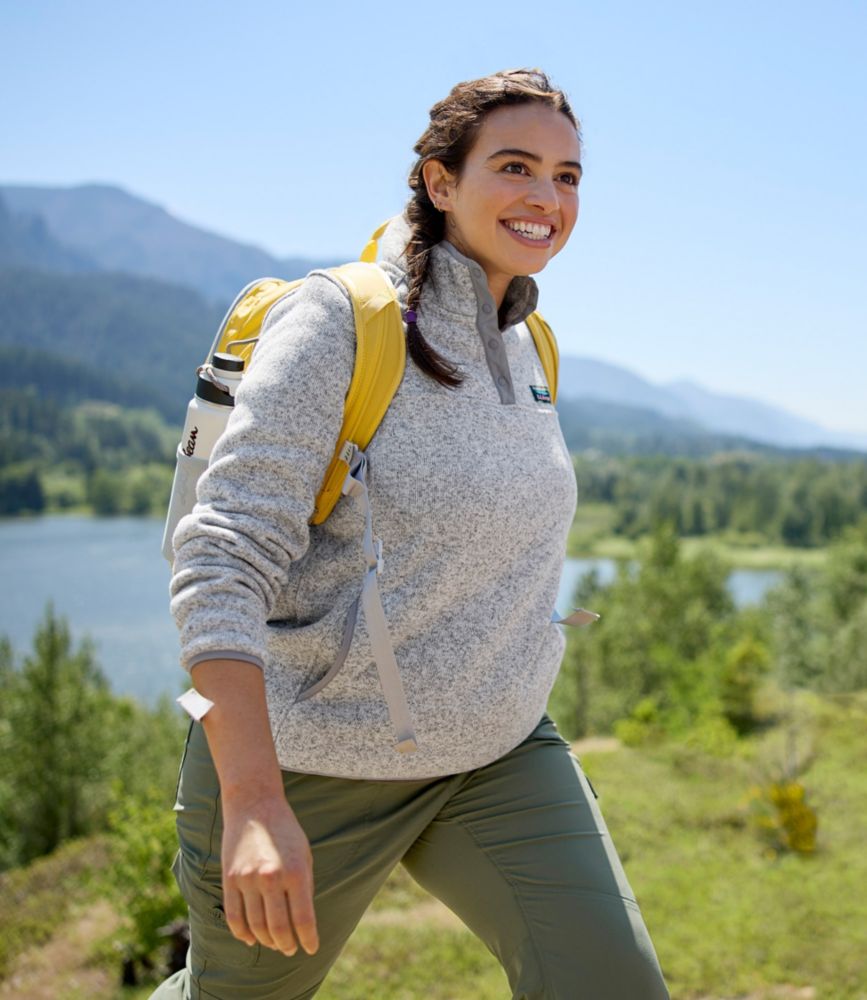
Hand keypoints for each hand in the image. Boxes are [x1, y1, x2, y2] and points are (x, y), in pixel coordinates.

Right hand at [220, 793, 318, 955]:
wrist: (254, 805)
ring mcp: (248, 879)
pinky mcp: (230, 879)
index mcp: (295, 872)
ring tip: (274, 943)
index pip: (303, 919)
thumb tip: (302, 921)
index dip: (308, 939)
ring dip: (266, 941)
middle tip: (290, 949)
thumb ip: (304, 886)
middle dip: (287, 945)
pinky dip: (243, 933)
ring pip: (256, 926)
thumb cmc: (285, 831)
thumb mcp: (304, 854)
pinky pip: (234, 917)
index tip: (311, 949)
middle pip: (278, 929)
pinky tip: (251, 938)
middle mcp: (271, 878)